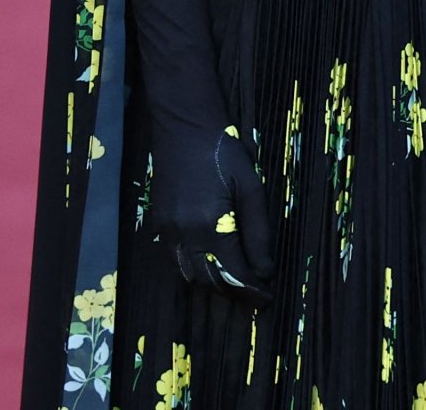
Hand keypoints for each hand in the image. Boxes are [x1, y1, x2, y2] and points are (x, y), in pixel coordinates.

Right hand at [152, 124, 273, 305]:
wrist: (184, 126)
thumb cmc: (225, 150)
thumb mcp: (251, 185)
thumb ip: (258, 230)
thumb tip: (265, 269)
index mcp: (209, 224)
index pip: (232, 272)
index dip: (251, 290)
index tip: (267, 299)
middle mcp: (183, 233)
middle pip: (208, 279)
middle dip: (232, 290)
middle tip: (255, 292)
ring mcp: (166, 230)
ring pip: (189, 273)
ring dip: (213, 281)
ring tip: (236, 280)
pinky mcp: (158, 223)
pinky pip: (175, 259)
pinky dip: (194, 267)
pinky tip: (211, 260)